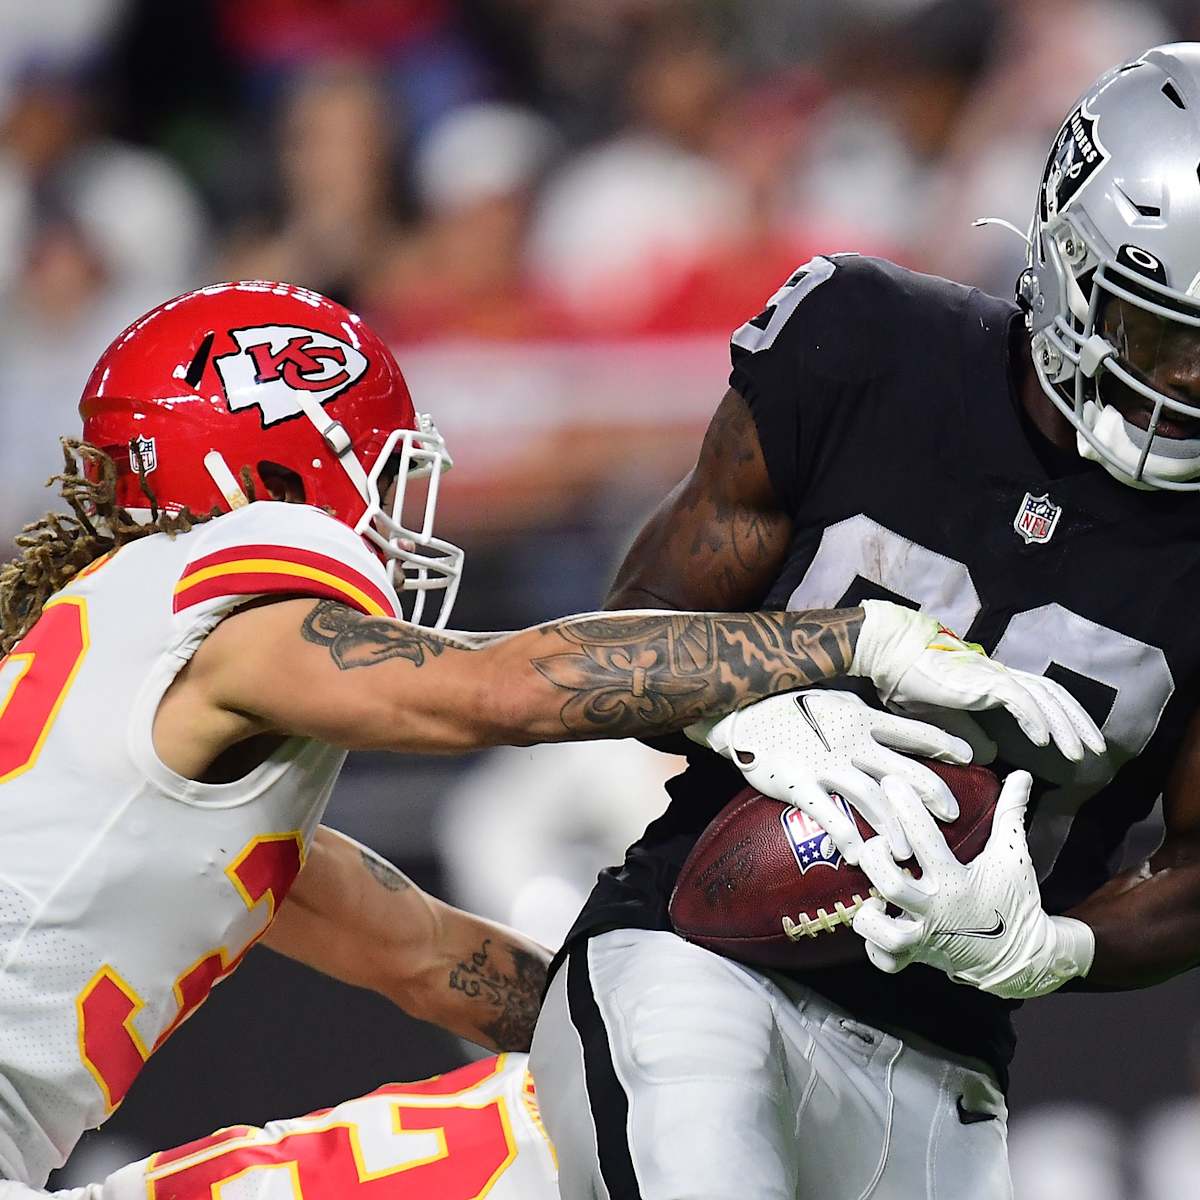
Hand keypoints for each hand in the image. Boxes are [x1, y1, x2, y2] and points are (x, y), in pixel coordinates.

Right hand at [688, 689, 972, 863]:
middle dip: (930, 794)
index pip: (912, 731)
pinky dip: (844, 835)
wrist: (745, 712)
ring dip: (890, 826)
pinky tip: (856, 854)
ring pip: (868, 797)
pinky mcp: (799, 782)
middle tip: (954, 815)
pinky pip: (826, 813)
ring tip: (905, 851)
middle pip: (900, 770)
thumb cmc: (793, 710)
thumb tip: (897, 733)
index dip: (943, 744)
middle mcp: (848, 741)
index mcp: (861, 719)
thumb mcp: (837, 705)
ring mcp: (824, 763)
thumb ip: (866, 721)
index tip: (971, 757)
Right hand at [848, 600, 1104, 762]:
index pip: (1044, 697)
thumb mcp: (941, 718)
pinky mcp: (982, 680)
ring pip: (1045, 697)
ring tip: (1080, 753)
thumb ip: (967, 735)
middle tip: (1097, 750)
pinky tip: (1043, 741)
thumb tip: (990, 754)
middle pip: (1055, 695)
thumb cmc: (908, 683)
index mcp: (995, 683)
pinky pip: (1019, 699)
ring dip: (1066, 726)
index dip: (1066, 719)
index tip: (1079, 745)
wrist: (889, 656)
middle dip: (1079, 723)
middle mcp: (1001, 676)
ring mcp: (994, 676)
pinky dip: (1036, 720)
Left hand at [851, 773, 1095, 998]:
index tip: (891, 783)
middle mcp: (937, 910)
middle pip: (892, 886)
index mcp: (958, 881)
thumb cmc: (1013, 899)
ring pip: (884, 933)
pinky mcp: (917, 958)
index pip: (925, 840)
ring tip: (870, 895)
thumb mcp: (1013, 854)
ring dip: (869, 914)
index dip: (906, 808)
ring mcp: (925, 937)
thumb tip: (1022, 775)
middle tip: (874, 844)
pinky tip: (875, 923)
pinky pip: (885, 960)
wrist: (1023, 955)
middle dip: (876, 861)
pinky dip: (874, 946)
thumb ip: (1011, 813)